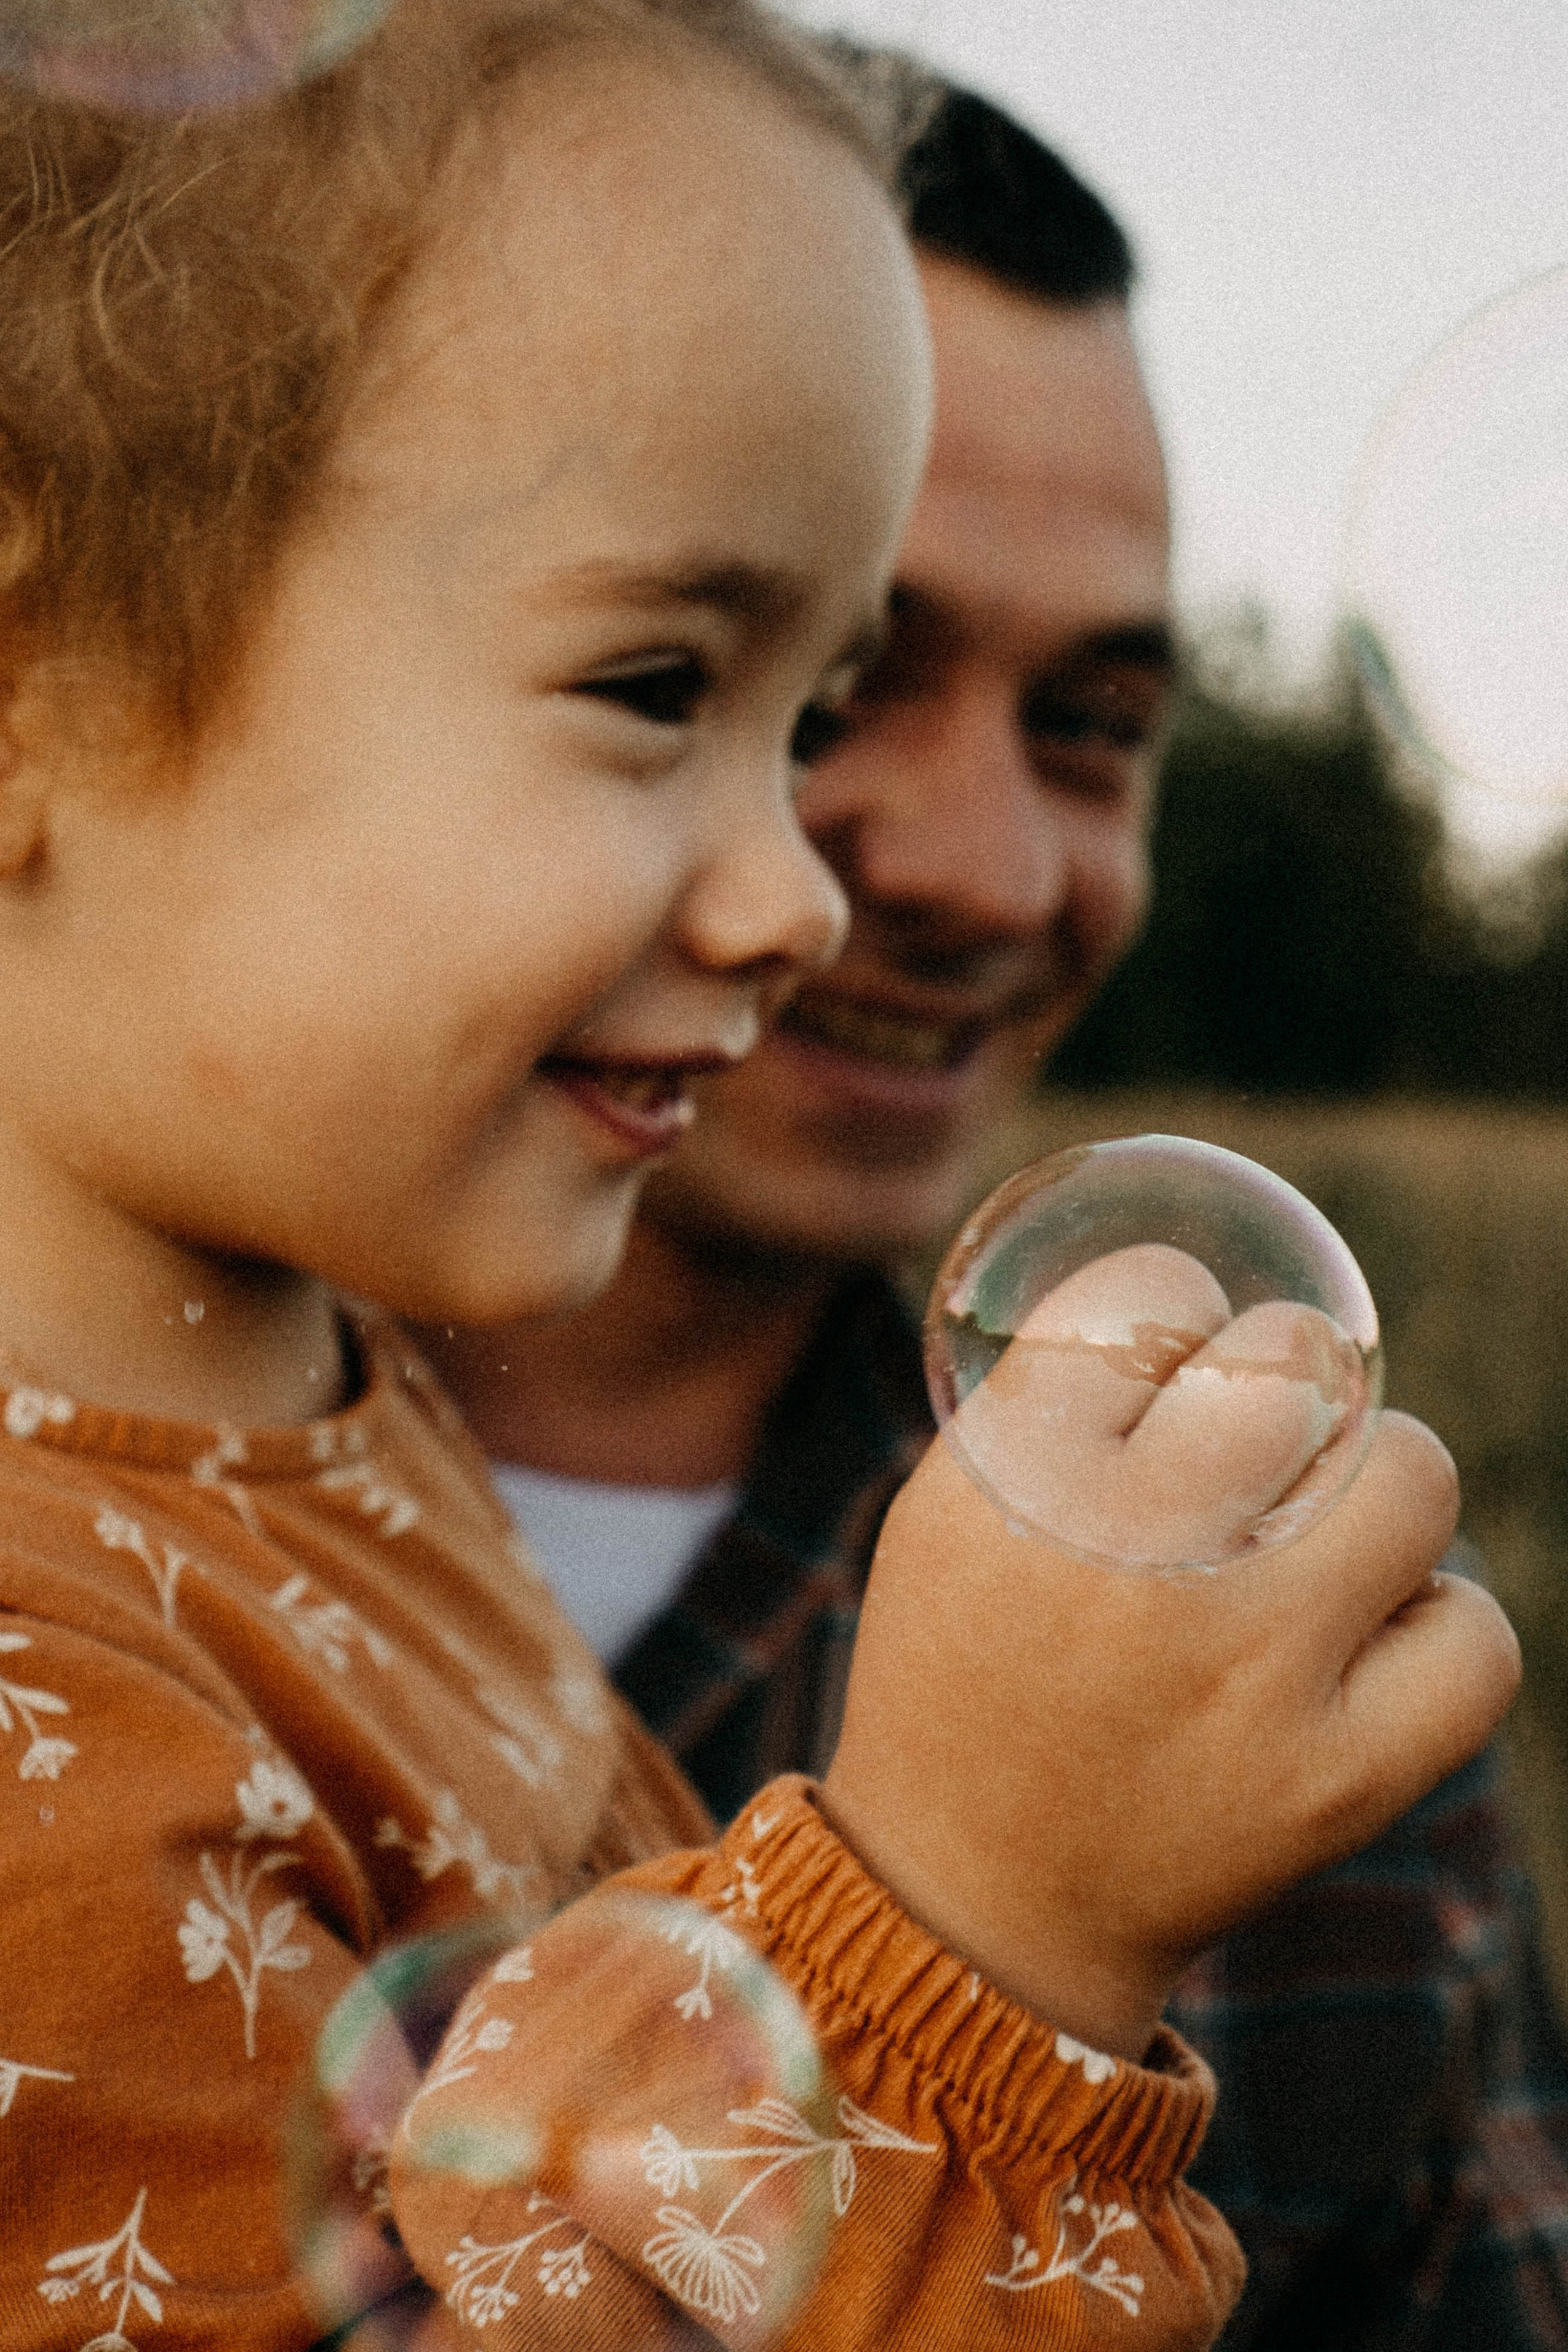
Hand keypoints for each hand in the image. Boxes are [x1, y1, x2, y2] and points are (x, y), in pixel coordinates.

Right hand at [822, 1247, 1519, 2061]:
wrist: (975, 1909)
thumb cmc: (969, 1676)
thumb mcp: (950, 1511)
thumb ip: (1061, 1404)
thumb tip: (1217, 1312)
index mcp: (1016, 1481)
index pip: (1148, 1295)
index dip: (1169, 1311)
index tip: (1164, 1364)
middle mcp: (1135, 1560)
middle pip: (1293, 1362)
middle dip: (1284, 1378)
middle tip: (1258, 1436)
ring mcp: (1249, 1670)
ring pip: (1412, 1473)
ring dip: (1377, 1484)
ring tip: (1323, 1535)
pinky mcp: (1338, 1780)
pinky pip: (1474, 1635)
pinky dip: (1434, 1623)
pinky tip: (1364, 1641)